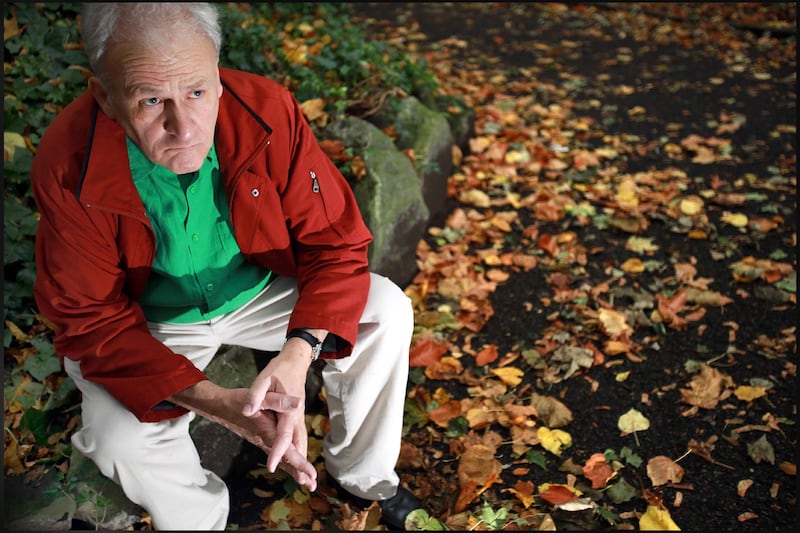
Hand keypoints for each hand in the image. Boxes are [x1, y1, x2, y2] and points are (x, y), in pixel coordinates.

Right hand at [169, 381, 316, 490]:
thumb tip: (298, 404)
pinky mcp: (261, 439)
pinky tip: (291, 468)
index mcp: (268, 431)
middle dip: (299, 472)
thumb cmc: (239, 400)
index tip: (311, 473)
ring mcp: (262, 441)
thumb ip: (278, 401)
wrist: (220, 407)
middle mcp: (265, 440)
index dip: (299, 463)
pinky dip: (285, 462)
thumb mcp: (260, 394)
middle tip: (312, 485)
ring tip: (307, 483)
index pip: (286, 451)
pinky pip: (276, 454)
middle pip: (285, 459)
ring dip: (293, 470)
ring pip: (280, 459)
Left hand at [243, 343, 315, 477]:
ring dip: (303, 461)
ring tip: (308, 481)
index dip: (277, 452)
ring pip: (301, 443)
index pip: (283, 436)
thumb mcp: (264, 379)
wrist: (295, 360)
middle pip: (299, 445)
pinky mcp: (295, 418)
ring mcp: (298, 418)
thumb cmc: (278, 370)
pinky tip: (298, 461)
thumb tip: (249, 410)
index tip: (272, 467)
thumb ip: (257, 396)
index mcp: (289, 411)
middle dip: (301, 465)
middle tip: (308, 484)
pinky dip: (300, 452)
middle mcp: (297, 417)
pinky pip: (298, 439)